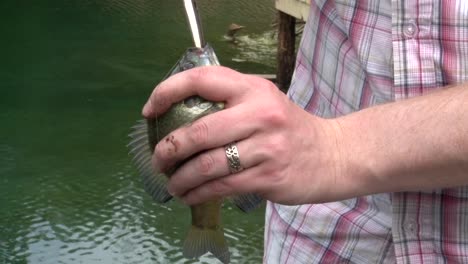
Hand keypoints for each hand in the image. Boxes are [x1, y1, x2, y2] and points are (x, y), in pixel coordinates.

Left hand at [142, 66, 351, 204]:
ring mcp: (266, 148)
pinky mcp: (269, 177)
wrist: (333, 154)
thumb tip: (179, 120)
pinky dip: (198, 193)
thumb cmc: (290, 128)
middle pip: (199, 131)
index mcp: (253, 88)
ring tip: (172, 183)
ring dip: (181, 178)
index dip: (167, 91)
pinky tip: (189, 195)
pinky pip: (222, 187)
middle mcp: (260, 114)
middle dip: (168, 149)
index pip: (201, 79)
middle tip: (157, 159)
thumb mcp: (264, 101)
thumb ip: (228, 103)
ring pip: (207, 165)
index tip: (150, 111)